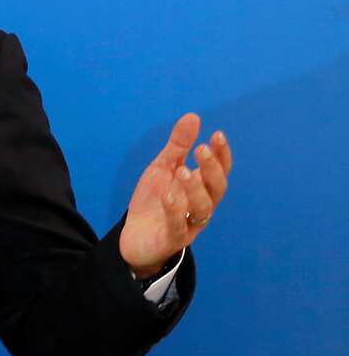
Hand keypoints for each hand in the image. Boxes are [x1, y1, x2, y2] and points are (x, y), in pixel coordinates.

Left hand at [119, 113, 231, 278]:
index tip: (217, 135)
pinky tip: (168, 195)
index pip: (219, 171)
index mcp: (201, 188)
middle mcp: (201, 207)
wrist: (135, 235)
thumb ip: (178, 146)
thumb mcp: (163, 168)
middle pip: (217, 190)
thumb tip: (193, 116)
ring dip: (195, 188)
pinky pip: (179, 227)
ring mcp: (189, 225)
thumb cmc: (154, 200)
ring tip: (183, 171)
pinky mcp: (172, 239)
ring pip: (203, 209)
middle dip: (212, 169)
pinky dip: (175, 210)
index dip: (222, 155)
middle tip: (201, 150)